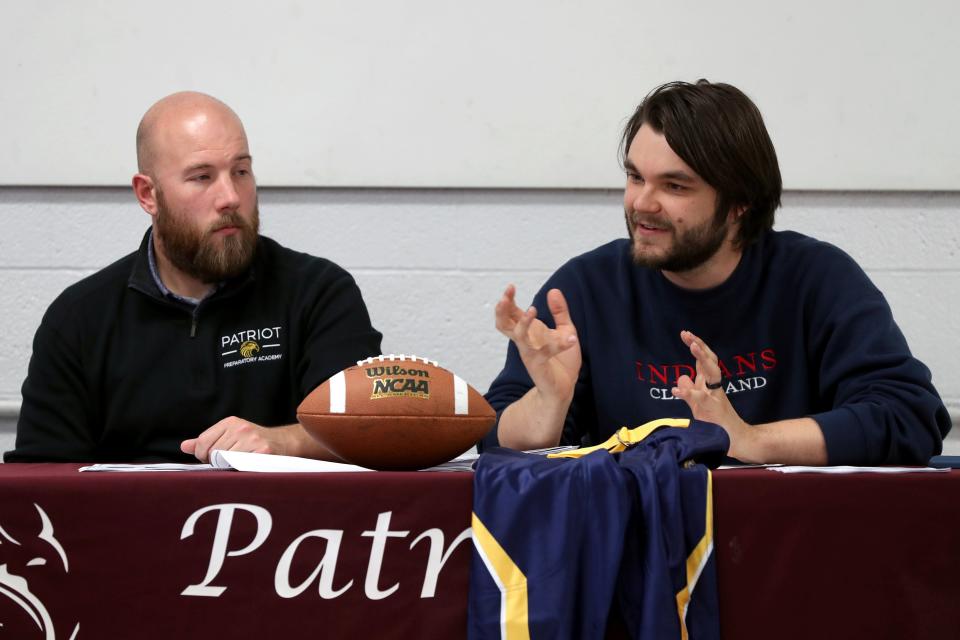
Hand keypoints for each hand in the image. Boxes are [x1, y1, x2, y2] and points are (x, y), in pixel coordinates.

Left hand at [181, 416, 287, 462]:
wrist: (284, 443)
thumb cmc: (254, 442)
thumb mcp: (230, 436)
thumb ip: (207, 441)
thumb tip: (184, 446)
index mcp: (230, 422)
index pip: (202, 442)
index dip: (203, 456)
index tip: (213, 459)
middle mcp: (240, 428)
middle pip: (213, 454)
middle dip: (218, 463)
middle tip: (231, 462)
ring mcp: (252, 439)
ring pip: (225, 462)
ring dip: (231, 468)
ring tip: (241, 463)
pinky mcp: (263, 451)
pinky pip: (240, 467)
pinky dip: (242, 470)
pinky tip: (249, 466)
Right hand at [495, 285, 581, 404]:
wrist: (563, 388)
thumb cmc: (560, 360)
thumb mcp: (565, 330)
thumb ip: (560, 312)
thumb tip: (553, 290)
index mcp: (528, 332)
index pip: (510, 313)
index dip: (508, 300)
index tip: (511, 287)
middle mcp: (524, 341)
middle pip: (503, 324)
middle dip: (502, 309)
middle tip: (506, 296)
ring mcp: (530, 353)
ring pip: (518, 337)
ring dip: (523, 323)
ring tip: (532, 310)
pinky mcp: (539, 365)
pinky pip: (546, 352)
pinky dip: (560, 343)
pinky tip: (572, 338)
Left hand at [671, 330, 753, 457]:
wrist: (735, 441)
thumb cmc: (717, 423)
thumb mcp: (698, 405)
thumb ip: (690, 390)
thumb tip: (681, 377)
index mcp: (710, 384)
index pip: (703, 361)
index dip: (696, 346)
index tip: (686, 334)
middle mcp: (714, 387)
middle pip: (710, 360)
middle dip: (699, 345)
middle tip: (687, 333)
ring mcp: (715, 397)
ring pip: (711, 373)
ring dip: (702, 358)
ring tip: (692, 345)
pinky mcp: (713, 410)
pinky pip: (702, 399)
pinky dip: (689, 393)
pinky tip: (677, 390)